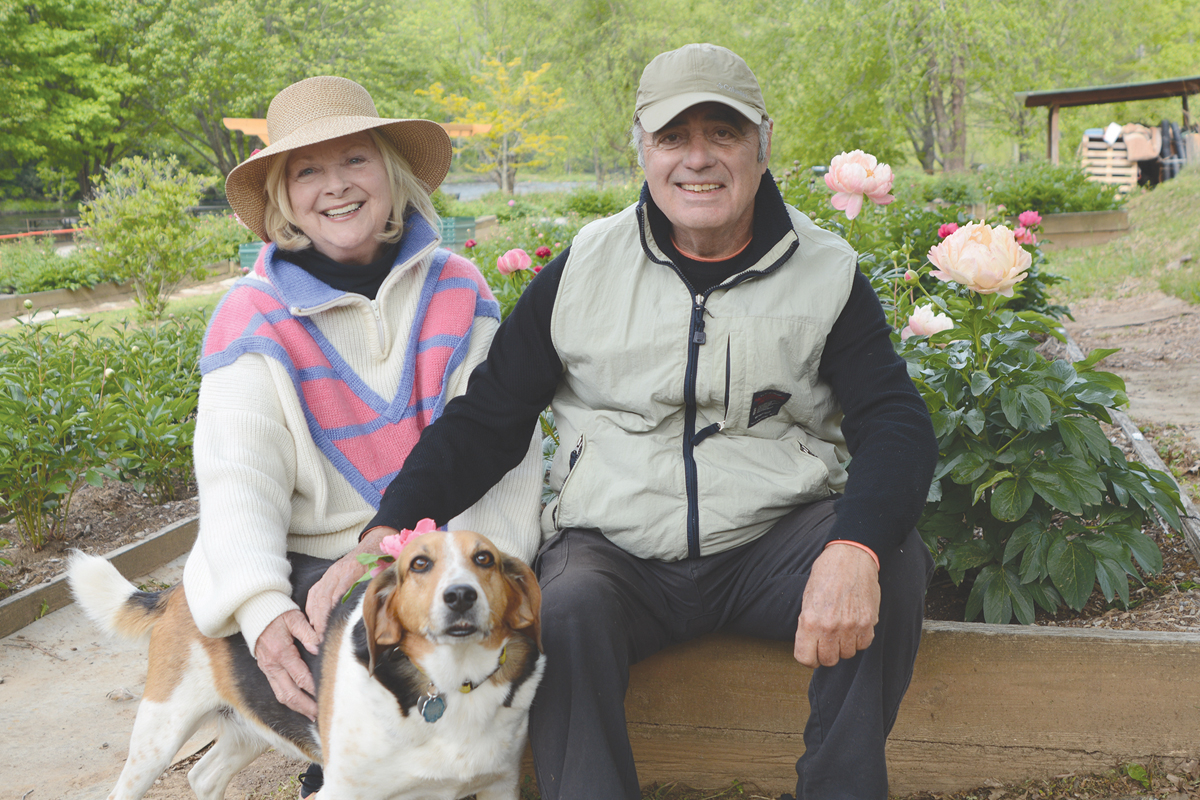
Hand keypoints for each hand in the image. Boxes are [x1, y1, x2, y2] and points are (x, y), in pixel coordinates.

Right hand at [254, 610, 319, 718]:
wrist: (254, 611)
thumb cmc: (278, 613)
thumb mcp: (295, 618)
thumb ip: (308, 633)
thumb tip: (319, 647)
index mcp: (281, 652)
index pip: (300, 677)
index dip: (313, 689)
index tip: (326, 697)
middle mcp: (272, 665)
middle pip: (289, 693)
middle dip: (305, 706)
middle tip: (320, 715)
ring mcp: (267, 669)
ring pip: (281, 695)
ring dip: (296, 707)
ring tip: (312, 714)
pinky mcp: (265, 670)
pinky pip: (277, 689)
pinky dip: (288, 700)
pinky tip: (299, 704)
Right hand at [306, 526, 397, 638]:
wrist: (375, 543)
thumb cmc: (381, 560)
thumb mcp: (384, 573)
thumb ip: (380, 589)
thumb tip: (378, 610)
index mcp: (352, 571)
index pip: (336, 597)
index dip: (331, 616)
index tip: (331, 632)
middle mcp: (337, 572)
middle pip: (323, 599)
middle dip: (320, 621)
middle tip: (322, 640)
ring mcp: (330, 573)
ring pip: (316, 597)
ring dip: (315, 617)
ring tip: (317, 635)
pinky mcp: (327, 576)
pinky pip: (314, 593)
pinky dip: (312, 608)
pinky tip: (313, 622)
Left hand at [793, 543, 880, 667]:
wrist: (852, 556)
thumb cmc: (826, 574)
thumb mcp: (807, 598)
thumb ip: (808, 624)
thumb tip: (810, 646)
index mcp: (810, 621)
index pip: (805, 659)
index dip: (808, 657)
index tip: (812, 652)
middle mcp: (830, 627)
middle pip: (828, 661)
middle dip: (826, 653)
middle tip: (827, 640)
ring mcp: (851, 626)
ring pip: (847, 654)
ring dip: (844, 645)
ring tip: (841, 627)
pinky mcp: (868, 622)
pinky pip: (863, 644)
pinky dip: (859, 639)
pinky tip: (854, 624)